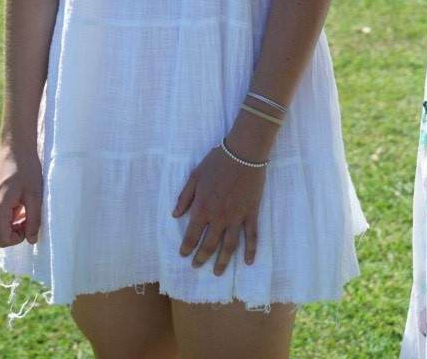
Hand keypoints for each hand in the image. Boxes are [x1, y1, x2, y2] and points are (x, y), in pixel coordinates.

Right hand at [0, 142, 42, 246]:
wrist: (15, 145)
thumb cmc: (27, 168)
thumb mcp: (35, 195)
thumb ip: (34, 220)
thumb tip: (32, 240)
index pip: (3, 240)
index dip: (19, 237)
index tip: (30, 222)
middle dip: (16, 227)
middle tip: (30, 212)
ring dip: (12, 219)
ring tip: (25, 202)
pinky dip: (6, 210)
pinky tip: (17, 196)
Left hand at [172, 140, 267, 274]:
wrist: (243, 154)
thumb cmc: (217, 162)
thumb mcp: (194, 176)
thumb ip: (184, 197)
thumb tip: (175, 215)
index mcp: (202, 208)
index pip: (192, 234)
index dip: (187, 247)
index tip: (184, 255)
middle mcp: (219, 218)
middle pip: (209, 244)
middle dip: (202, 258)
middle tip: (196, 266)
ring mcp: (237, 218)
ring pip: (229, 245)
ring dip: (223, 261)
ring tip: (218, 272)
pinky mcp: (251, 214)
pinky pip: (251, 236)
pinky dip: (251, 250)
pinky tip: (248, 262)